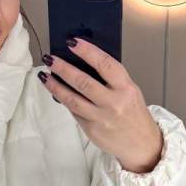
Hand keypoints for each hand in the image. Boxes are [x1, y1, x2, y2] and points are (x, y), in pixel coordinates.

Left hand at [39, 38, 163, 173]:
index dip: (87, 51)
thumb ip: (111, 79)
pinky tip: (56, 91)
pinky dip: (64, 100)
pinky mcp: (91, 130)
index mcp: (126, 88)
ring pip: (73, 99)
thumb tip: (84, 63)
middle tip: (50, 59)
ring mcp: (101, 118)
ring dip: (55, 86)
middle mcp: (113, 103)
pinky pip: (74, 112)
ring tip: (44, 75)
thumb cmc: (134, 113)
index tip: (72, 42)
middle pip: (83, 82)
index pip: (105, 64)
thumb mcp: (130, 91)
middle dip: (63, 68)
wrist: (141, 144)